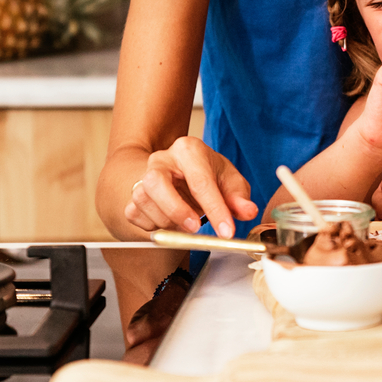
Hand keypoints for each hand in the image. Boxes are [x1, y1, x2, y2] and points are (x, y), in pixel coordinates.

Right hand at [124, 136, 257, 238]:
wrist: (180, 174)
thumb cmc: (207, 174)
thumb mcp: (229, 181)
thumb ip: (239, 197)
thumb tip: (248, 211)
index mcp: (188, 150)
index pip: (200, 180)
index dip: (215, 209)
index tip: (227, 231)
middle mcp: (161, 160)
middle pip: (156, 183)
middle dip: (176, 210)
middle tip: (195, 228)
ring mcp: (143, 177)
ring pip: (144, 202)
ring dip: (167, 221)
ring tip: (186, 223)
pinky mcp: (133, 195)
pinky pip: (136, 215)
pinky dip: (153, 226)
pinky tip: (170, 222)